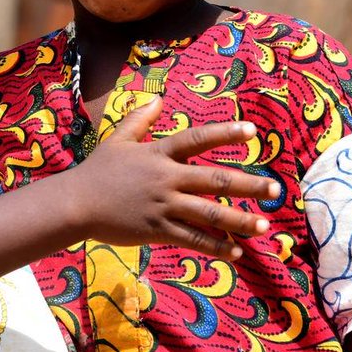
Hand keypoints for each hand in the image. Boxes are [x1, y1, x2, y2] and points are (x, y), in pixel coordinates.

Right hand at [64, 97, 278, 258]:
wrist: (76, 204)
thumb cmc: (98, 171)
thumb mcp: (118, 140)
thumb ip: (140, 119)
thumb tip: (158, 99)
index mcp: (159, 153)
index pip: (197, 139)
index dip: (225, 134)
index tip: (252, 132)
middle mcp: (166, 178)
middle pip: (214, 180)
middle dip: (248, 185)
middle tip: (276, 190)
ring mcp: (163, 206)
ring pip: (209, 214)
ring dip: (239, 220)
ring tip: (264, 225)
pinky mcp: (157, 230)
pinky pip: (192, 239)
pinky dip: (215, 246)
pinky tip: (236, 251)